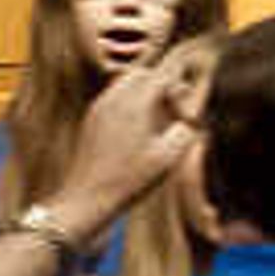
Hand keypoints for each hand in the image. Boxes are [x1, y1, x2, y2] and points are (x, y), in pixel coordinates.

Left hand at [46, 37, 215, 249]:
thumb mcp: (168, 159)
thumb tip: (187, 120)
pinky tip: (135, 133)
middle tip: (172, 112)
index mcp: (133, 104)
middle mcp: (112, 100)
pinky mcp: (90, 121)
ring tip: (156, 122)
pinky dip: (129, 105)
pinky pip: (112, 99)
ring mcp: (98, 109)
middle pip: (142, 75)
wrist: (87, 200)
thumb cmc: (129, 181)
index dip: (179, 91)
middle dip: (160, 86)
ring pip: (124, 85)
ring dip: (143, 94)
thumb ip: (185, 132)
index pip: (162, 77)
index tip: (185, 116)